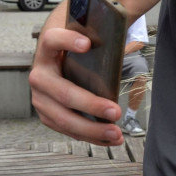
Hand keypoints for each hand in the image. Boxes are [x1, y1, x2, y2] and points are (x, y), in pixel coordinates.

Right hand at [29, 26, 123, 144]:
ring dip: (91, 128)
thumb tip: (135, 40)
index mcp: (48, 47)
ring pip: (63, 117)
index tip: (88, 43)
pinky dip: (90, 136)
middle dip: (90, 104)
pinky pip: (67, 128)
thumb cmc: (77, 46)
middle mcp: (39, 73)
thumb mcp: (85, 35)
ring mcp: (40, 97)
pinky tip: (108, 139)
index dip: (68, 41)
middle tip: (115, 111)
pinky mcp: (47, 113)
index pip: (53, 39)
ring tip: (116, 132)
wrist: (58, 55)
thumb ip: (102, 36)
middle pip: (62, 92)